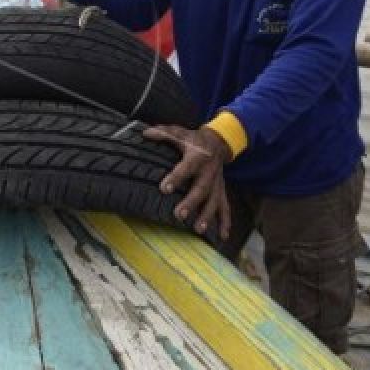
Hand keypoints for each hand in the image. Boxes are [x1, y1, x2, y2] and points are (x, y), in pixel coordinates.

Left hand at [143, 125, 232, 239]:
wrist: (220, 142)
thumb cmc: (195, 140)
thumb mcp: (181, 133)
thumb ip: (164, 133)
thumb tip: (144, 133)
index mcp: (197, 157)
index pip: (186, 167)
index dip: (176, 177)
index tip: (164, 188)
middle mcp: (209, 172)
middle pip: (201, 188)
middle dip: (191, 202)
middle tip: (178, 215)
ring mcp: (217, 183)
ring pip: (214, 201)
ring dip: (207, 215)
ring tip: (198, 229)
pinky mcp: (221, 191)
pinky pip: (225, 207)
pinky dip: (225, 222)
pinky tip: (222, 236)